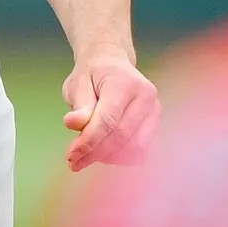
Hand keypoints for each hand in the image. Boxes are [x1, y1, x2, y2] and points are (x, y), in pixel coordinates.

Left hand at [61, 47, 158, 171]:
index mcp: (125, 83)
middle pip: (121, 136)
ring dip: (109, 157)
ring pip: (134, 147)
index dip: (89, 142)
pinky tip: (105, 151)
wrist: (111, 64)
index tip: (71, 156)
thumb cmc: (92, 74)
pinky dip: (121, 156)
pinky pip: (141, 150)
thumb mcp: (77, 84)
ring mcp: (154, 110)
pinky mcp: (155, 123)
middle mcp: (145, 96)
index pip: (108, 120)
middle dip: (96, 153)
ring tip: (89, 152)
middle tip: (74, 161)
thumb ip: (79, 105)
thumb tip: (73, 123)